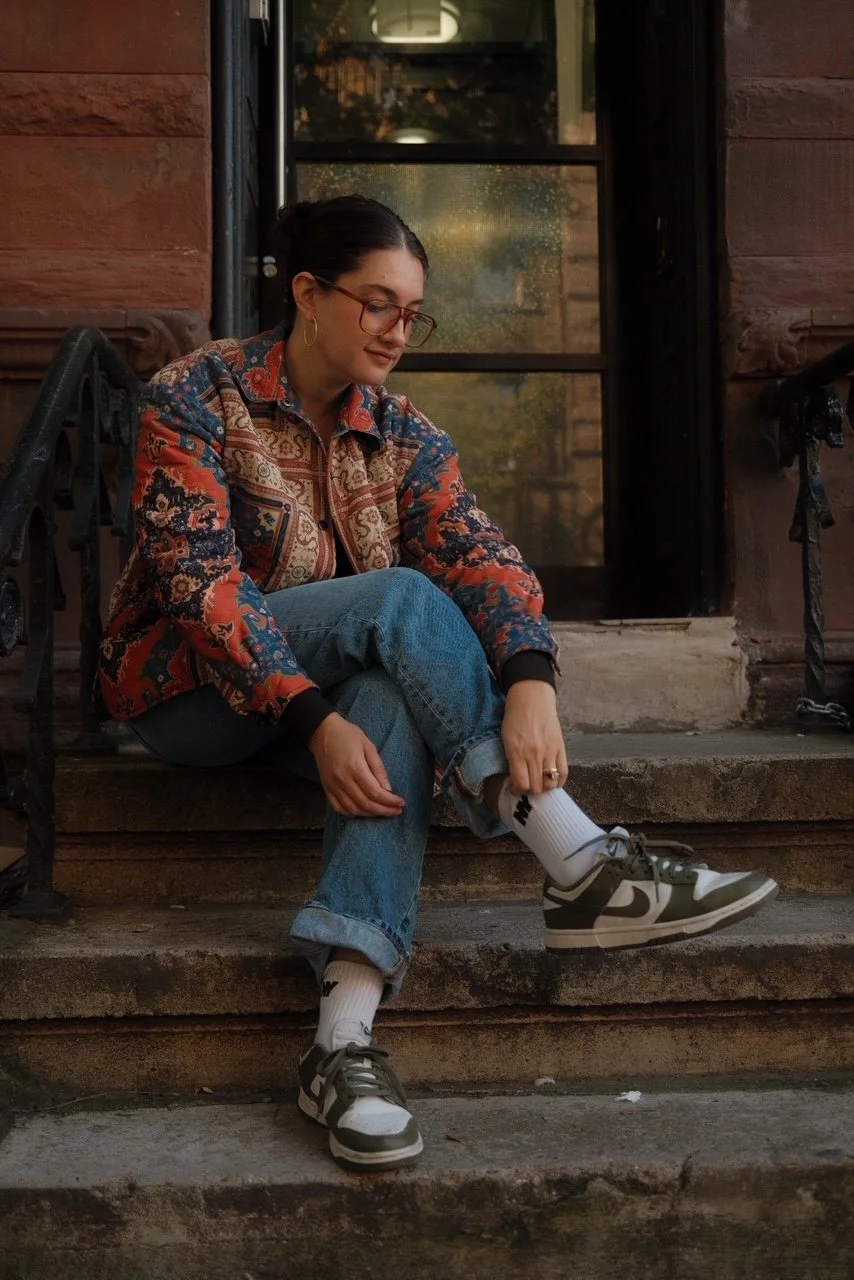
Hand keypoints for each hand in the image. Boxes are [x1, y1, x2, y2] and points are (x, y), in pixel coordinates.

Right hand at [308, 712, 405, 817]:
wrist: (322, 731)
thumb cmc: (348, 735)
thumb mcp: (368, 745)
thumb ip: (378, 768)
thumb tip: (388, 789)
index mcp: (354, 767)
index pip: (375, 792)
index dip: (390, 801)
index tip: (401, 803)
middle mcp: (342, 779)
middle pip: (366, 803)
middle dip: (384, 810)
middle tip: (397, 811)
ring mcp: (332, 785)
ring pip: (353, 809)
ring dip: (370, 814)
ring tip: (383, 811)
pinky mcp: (326, 788)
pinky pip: (338, 808)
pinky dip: (352, 813)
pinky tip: (364, 811)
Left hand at [501, 680, 567, 795]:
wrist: (532, 698)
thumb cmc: (515, 718)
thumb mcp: (506, 739)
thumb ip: (511, 759)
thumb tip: (516, 779)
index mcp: (516, 752)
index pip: (521, 784)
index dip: (518, 791)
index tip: (515, 789)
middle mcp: (534, 755)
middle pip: (536, 787)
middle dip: (530, 791)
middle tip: (527, 786)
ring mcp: (549, 752)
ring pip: (550, 783)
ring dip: (544, 788)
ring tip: (539, 783)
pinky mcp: (560, 748)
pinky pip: (563, 772)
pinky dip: (558, 782)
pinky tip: (552, 781)